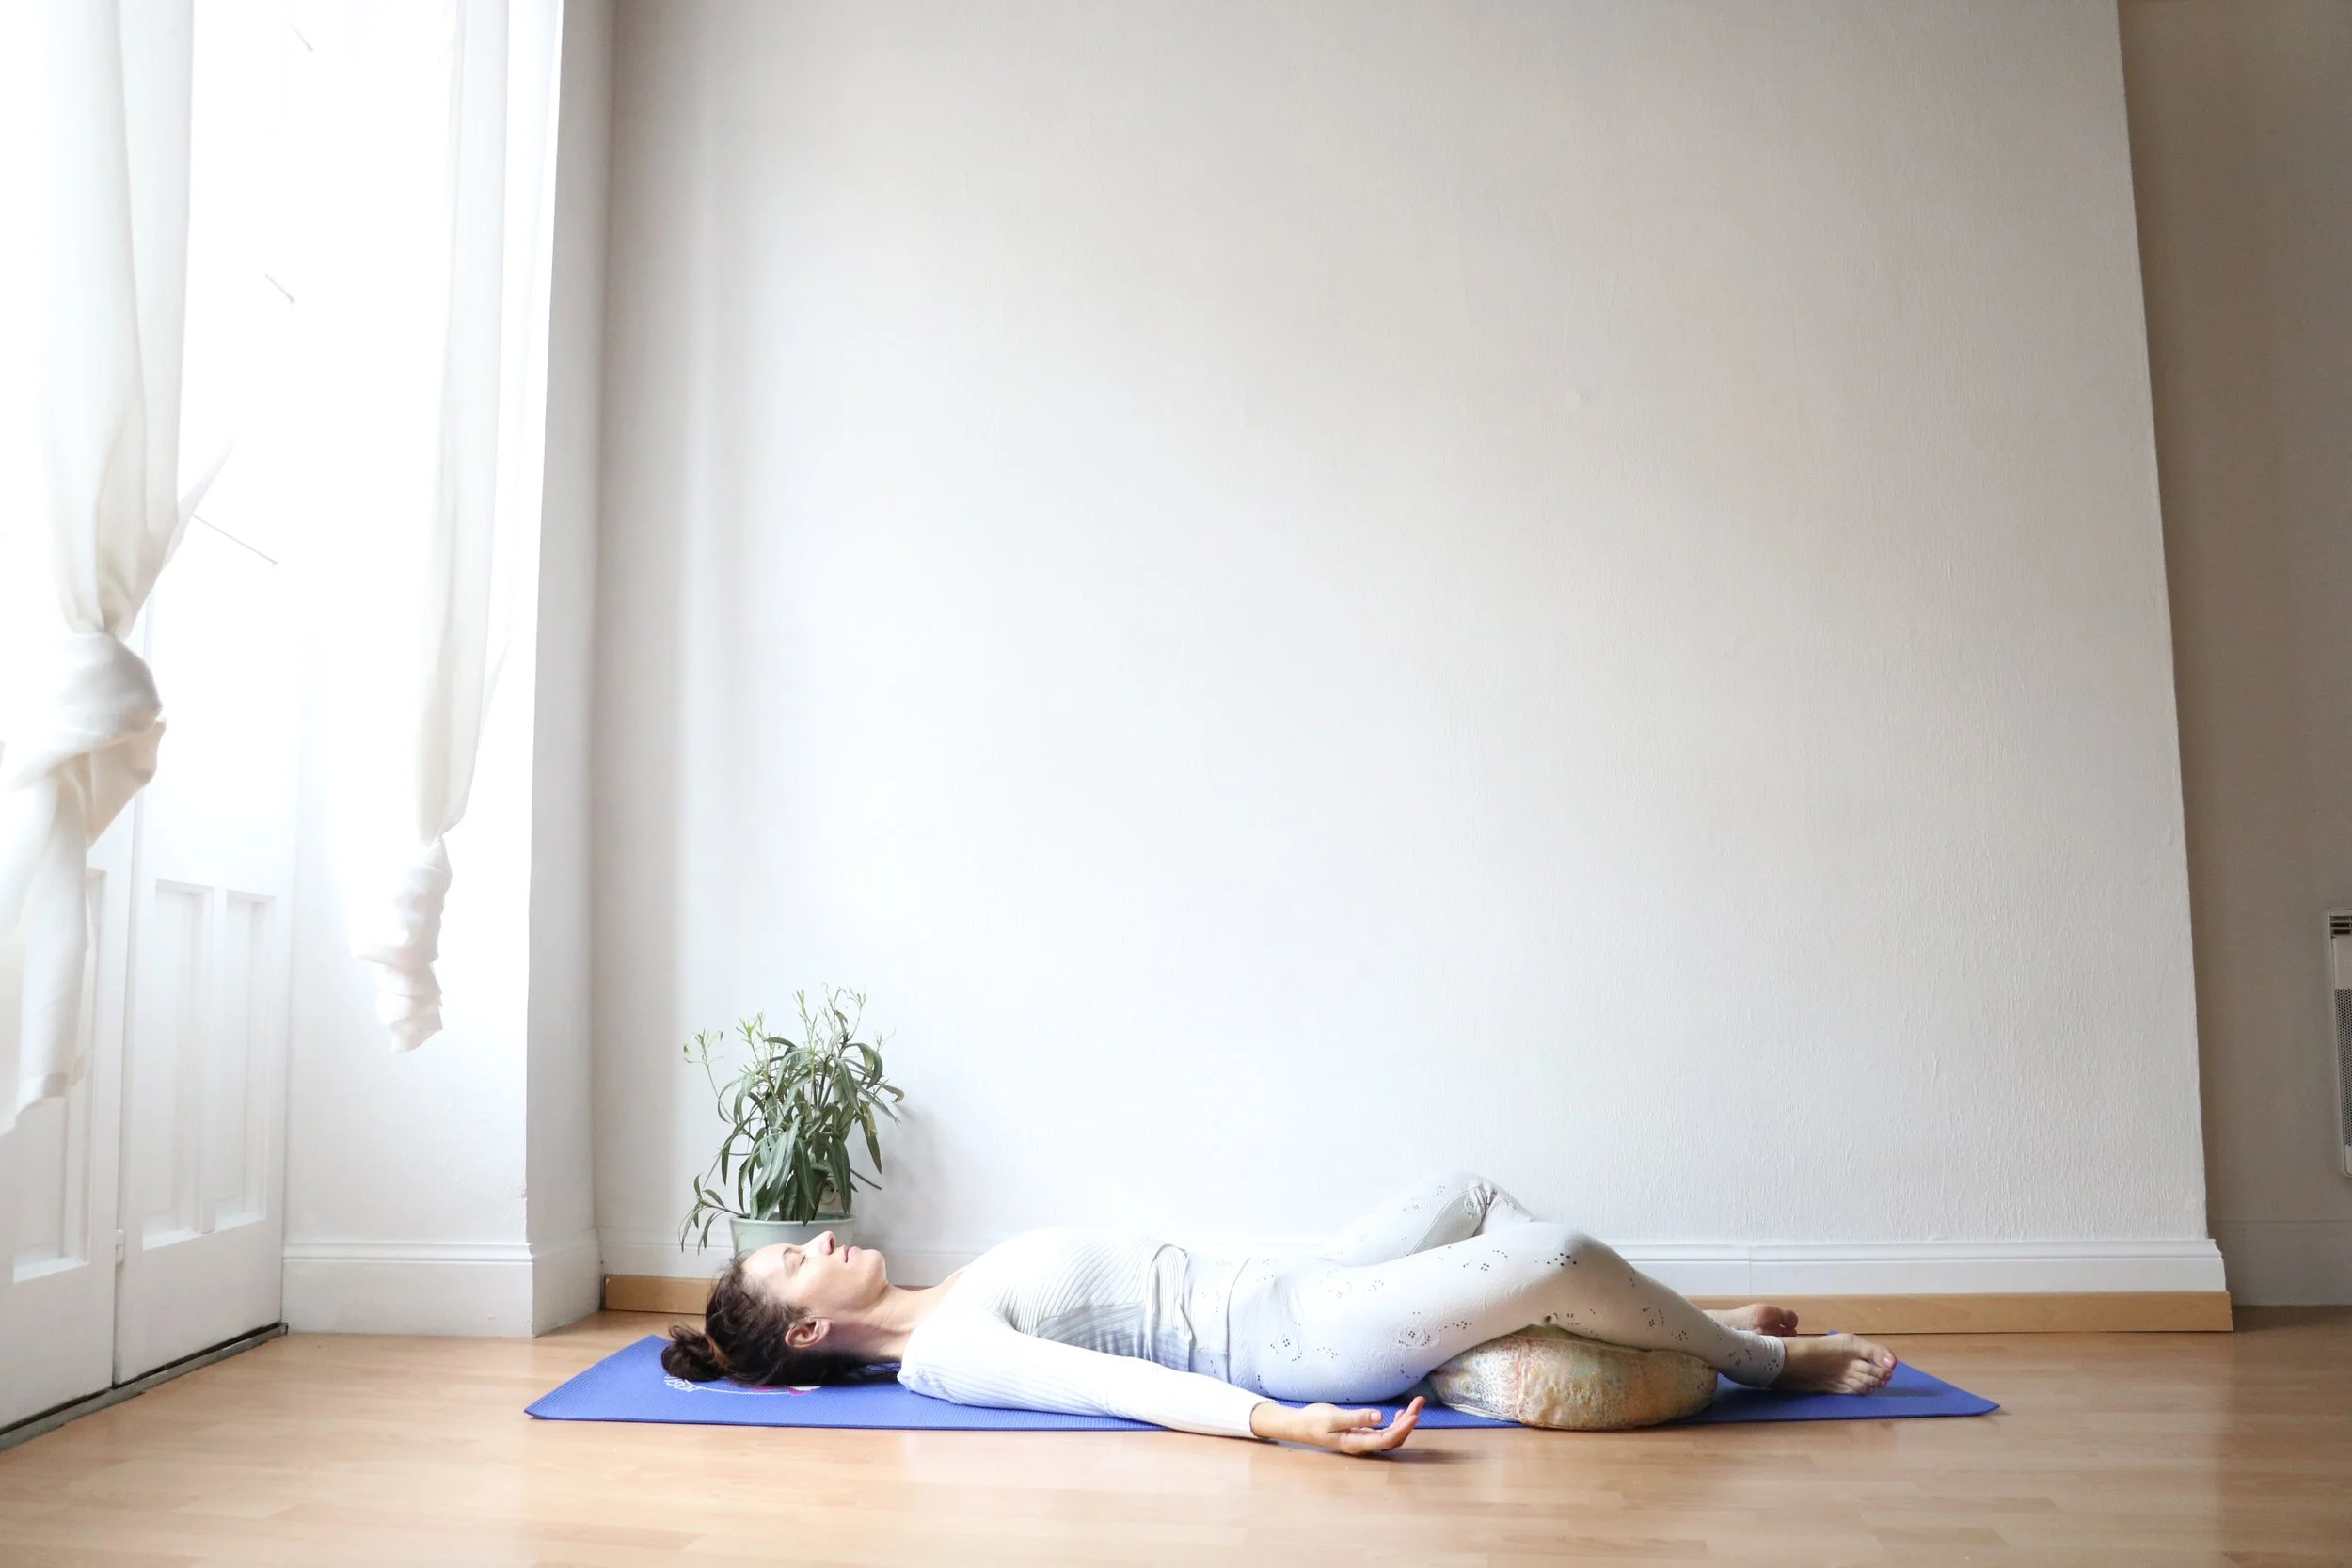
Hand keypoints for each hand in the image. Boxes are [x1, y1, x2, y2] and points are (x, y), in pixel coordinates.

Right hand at [1251, 1395, 1424, 1454]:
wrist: (1300, 1425)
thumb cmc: (1314, 1421)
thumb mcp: (1333, 1418)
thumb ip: (1357, 1418)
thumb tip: (1380, 1417)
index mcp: (1356, 1443)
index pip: (1386, 1440)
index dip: (1402, 1429)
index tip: (1413, 1415)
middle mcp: (1363, 1444)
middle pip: (1393, 1438)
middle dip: (1409, 1422)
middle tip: (1419, 1402)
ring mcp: (1364, 1439)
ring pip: (1391, 1435)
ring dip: (1405, 1422)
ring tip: (1415, 1405)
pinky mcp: (1362, 1432)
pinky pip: (1385, 1432)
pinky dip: (1396, 1423)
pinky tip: (1400, 1413)